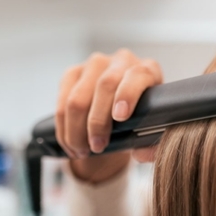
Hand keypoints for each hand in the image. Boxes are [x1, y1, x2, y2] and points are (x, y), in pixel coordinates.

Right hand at [55, 49, 162, 182]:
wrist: (122, 110)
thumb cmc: (141, 118)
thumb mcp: (153, 130)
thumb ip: (153, 145)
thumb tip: (142, 154)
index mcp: (148, 70)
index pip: (137, 75)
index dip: (127, 95)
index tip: (120, 118)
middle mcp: (122, 60)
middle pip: (105, 85)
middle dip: (97, 122)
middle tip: (97, 147)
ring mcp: (96, 64)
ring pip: (78, 97)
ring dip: (76, 129)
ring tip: (82, 150)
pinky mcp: (73, 72)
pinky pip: (62, 100)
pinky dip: (64, 128)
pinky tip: (70, 144)